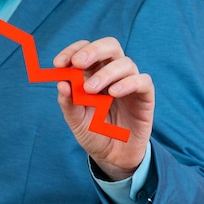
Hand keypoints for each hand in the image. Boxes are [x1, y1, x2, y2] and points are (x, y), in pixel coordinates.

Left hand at [53, 37, 154, 179]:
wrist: (113, 157)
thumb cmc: (94, 133)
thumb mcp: (76, 120)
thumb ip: (68, 102)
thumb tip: (61, 83)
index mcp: (92, 73)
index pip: (85, 50)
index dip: (73, 51)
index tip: (59, 63)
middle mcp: (112, 73)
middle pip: (109, 46)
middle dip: (92, 51)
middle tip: (78, 63)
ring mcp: (129, 83)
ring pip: (125, 63)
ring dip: (105, 73)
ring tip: (90, 89)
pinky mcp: (145, 96)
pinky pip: (142, 81)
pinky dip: (127, 83)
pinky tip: (113, 93)